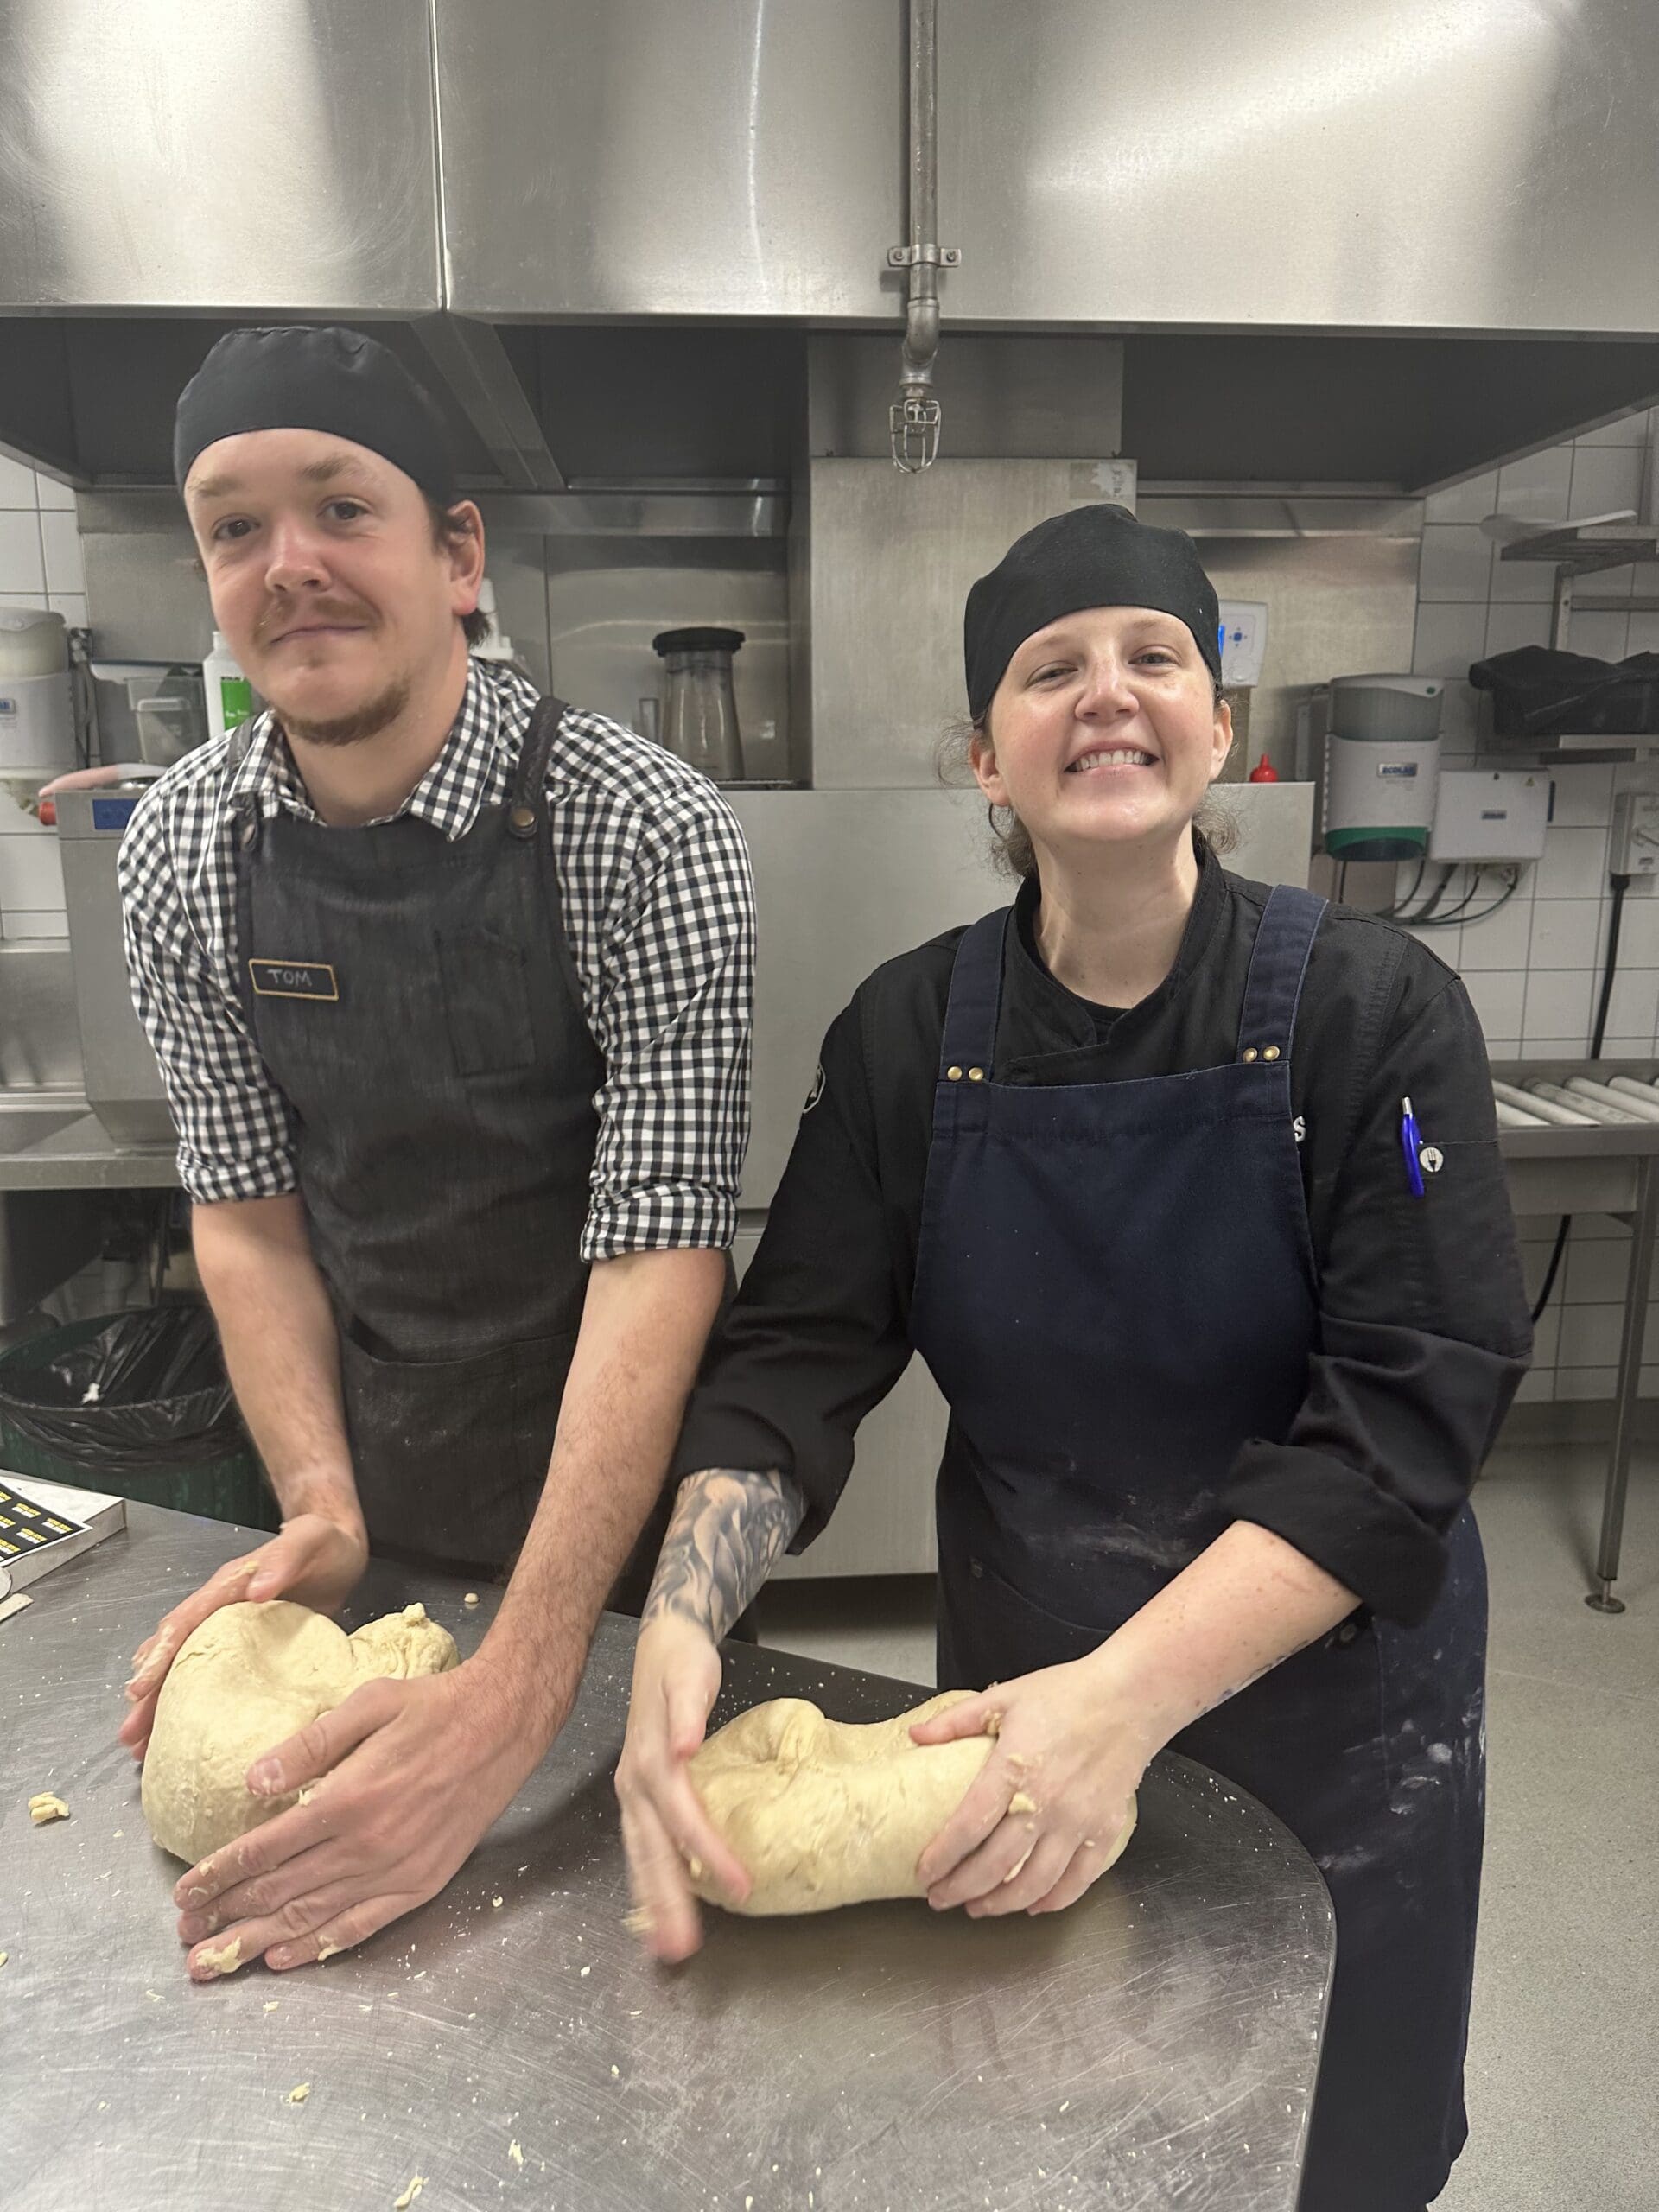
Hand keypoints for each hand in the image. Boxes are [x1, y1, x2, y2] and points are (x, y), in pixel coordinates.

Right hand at [119, 1513, 367, 1760]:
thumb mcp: (309, 1542)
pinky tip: (180, 1731)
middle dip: (149, 1692)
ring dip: (161, 1705)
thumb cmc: (324, 1545)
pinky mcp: (247, 1650)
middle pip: (174, 1651)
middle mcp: (220, 1610)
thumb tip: (256, 1590)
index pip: (185, 1621)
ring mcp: (230, 1632)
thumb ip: (283, 1559)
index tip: (140, 1689)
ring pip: (185, 1668)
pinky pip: (210, 1677)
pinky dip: (190, 1703)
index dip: (161, 1654)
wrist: (341, 1550)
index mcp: (228, 1586)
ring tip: (142, 1746)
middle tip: (130, 1734)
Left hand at [172, 1656, 556, 1977]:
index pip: (265, 1849)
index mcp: (348, 1799)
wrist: (504, 1726)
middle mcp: (367, 1845)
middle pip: (280, 1891)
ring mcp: (396, 1871)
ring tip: (217, 1962)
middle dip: (226, 1916)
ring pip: (312, 1918)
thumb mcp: (369, 1704)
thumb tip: (252, 1781)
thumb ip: (309, 1743)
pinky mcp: (421, 1884)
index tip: (184, 1893)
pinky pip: (361, 1926)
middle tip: (186, 1938)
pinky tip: (286, 1958)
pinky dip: (319, 1947)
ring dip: (258, 1942)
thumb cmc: (433, 1707)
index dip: (219, 1874)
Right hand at [614, 1616, 750, 1962]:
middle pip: (652, 1852)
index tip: (739, 1885)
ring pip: (642, 1857)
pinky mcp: (641, 1797)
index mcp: (650, 1763)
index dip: (708, 1853)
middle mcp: (635, 1786)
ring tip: (668, 1947)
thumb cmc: (682, 1663)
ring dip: (655, 1902)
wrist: (662, 1645)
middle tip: (683, 1949)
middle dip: (667, 1902)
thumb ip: (686, 1712)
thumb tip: (683, 1747)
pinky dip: (650, 1881)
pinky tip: (661, 1909)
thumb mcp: (689, 1676)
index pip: (680, 1818)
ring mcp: (633, 1794)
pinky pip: (644, 1847)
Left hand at [909, 1659, 1148, 1918]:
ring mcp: (1078, 1821)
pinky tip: (1033, 1905)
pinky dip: (1053, 1900)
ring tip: (978, 1909)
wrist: (1130, 1697)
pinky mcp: (1105, 1829)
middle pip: (996, 1864)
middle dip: (961, 1890)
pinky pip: (1078, 1879)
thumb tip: (915, 1735)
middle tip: (941, 1899)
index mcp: (1013, 1768)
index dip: (942, 1857)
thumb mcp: (1004, 1698)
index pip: (969, 1826)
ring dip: (1002, 1904)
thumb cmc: (1068, 1693)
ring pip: (1035, 1883)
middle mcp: (1046, 1802)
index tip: (924, 1873)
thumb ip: (956, 1721)